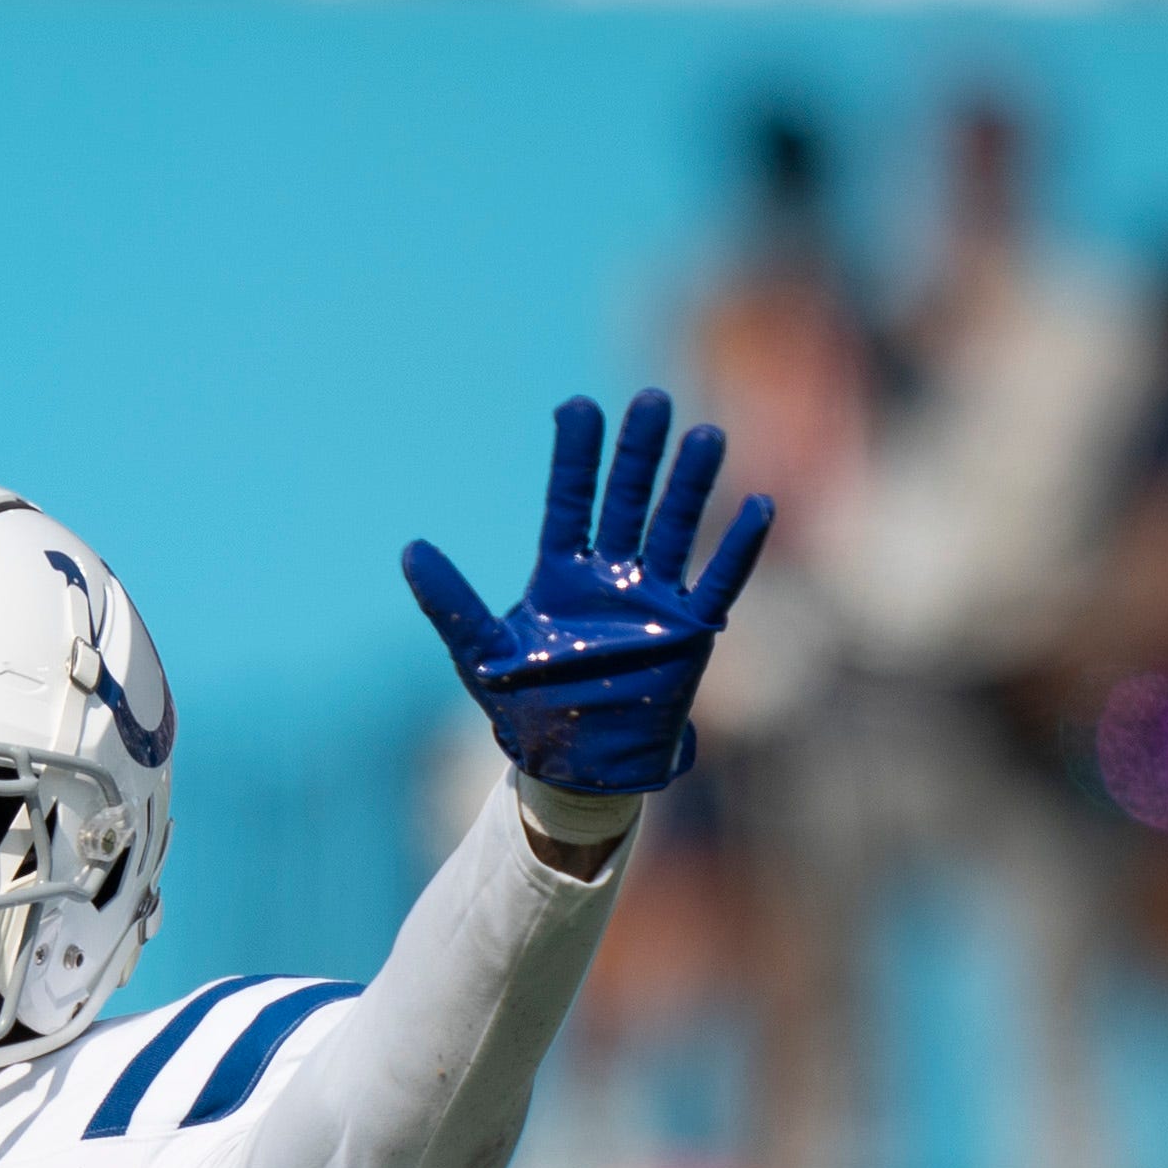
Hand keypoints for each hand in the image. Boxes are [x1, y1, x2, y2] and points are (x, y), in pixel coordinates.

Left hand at [402, 389, 772, 797]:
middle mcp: (611, 577)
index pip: (570, 501)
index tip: (578, 406)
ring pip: (676, 528)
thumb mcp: (480, 654)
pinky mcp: (689, 632)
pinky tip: (757, 504)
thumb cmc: (526, 707)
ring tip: (706, 436)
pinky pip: (720, 583)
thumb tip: (410, 549)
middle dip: (638, 453)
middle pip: (628, 500)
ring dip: (690, 485)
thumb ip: (450, 602)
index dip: (574, 456)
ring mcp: (654, 600)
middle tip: (651, 401)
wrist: (574, 767)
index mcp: (561, 576)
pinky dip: (739, 548)